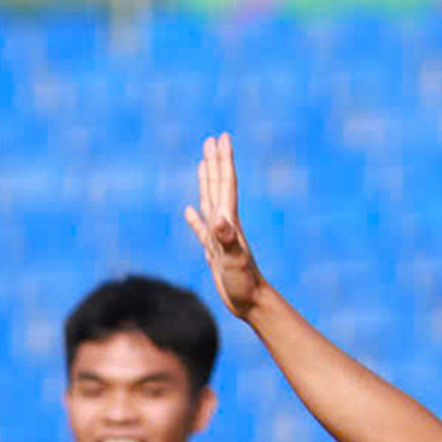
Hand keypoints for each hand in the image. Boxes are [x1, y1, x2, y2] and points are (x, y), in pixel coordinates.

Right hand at [181, 133, 266, 320]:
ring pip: (210, 202)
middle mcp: (225, 225)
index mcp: (229, 222)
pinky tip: (190, 210)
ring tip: (204, 163)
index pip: (226, 184)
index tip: (221, 138)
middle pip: (218, 186)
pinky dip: (195, 217)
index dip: (223, 161)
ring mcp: (219, 237)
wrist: (251, 303)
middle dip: (215, 162)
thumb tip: (219, 220)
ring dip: (207, 182)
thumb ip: (227, 239)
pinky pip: (201, 228)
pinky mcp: (213, 251)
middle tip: (212, 140)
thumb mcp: (235, 260)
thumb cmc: (244, 283)